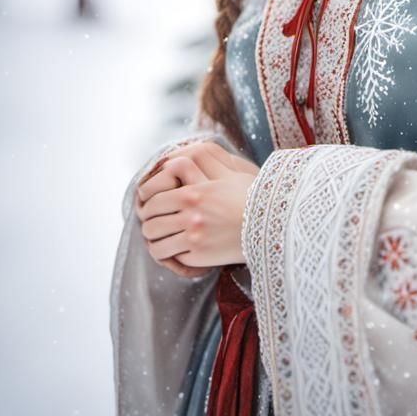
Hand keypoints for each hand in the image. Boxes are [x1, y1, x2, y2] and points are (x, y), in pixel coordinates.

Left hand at [135, 141, 260, 275]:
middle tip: (152, 224)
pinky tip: (175, 250)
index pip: (153, 199)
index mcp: (193, 192)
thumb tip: (177, 158)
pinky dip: (170, 255)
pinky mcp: (199, 256)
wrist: (270, 222)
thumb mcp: (226, 172)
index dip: (146, 203)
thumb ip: (203, 161)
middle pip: (150, 223)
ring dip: (155, 242)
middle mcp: (190, 215)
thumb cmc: (249, 195)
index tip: (146, 206)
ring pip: (156, 244)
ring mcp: (194, 237)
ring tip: (160, 239)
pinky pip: (172, 257)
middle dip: (148, 224)